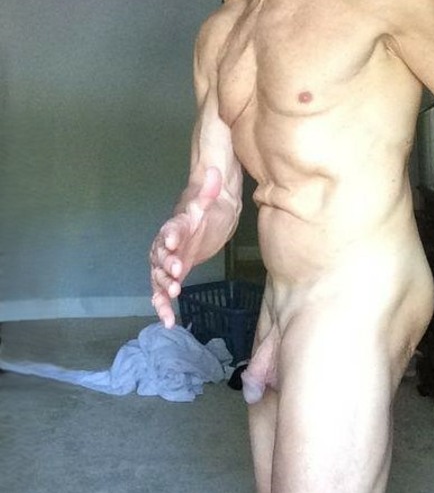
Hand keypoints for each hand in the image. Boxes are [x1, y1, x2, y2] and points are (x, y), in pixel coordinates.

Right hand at [150, 167, 224, 327]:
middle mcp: (168, 244)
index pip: (172, 228)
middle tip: (177, 275)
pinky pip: (162, 291)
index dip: (171, 235)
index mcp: (177, 224)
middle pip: (162, 255)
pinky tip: (167, 321)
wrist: (206, 218)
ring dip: (162, 289)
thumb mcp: (209, 198)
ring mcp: (168, 261)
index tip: (173, 242)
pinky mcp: (172, 275)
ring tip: (169, 303)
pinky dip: (162, 305)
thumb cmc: (207, 209)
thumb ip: (211, 188)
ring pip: (159, 277)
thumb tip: (215, 171)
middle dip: (167, 266)